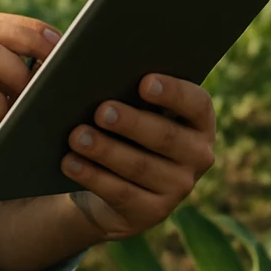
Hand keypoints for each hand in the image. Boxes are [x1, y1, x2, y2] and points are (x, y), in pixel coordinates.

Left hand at [60, 74, 216, 239]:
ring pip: (140, 167)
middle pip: (166, 137)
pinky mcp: (153, 212)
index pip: (197, 103)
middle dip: (131, 123)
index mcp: (200, 121)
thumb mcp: (135, 107)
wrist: (120, 187)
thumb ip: (123, 83)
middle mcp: (198, 155)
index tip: (144, 82)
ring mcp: (179, 187)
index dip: (173, 92)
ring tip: (77, 136)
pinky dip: (93, 176)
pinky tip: (70, 163)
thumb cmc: (127, 130)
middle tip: (101, 111)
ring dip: (107, 151)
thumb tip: (74, 59)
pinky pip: (121, 193)